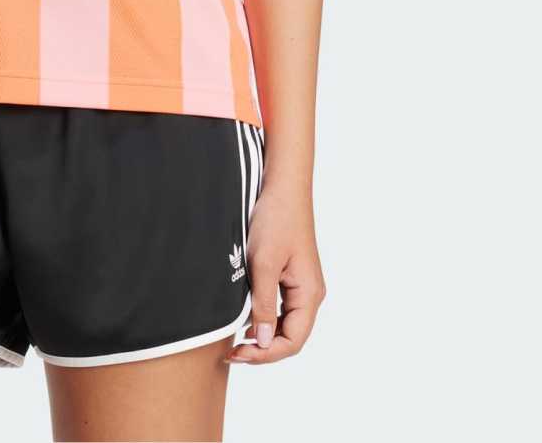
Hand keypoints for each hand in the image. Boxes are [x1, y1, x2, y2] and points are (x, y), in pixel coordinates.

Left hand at [226, 179, 325, 364]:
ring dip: (262, 335)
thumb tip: (262, 341)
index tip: (239, 353)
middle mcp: (310, 294)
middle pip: (290, 337)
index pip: (293, 341)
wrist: (282, 187)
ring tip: (235, 341)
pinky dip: (264, 318)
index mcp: (309, 294)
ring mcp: (301, 285)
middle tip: (232, 352)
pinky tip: (245, 319)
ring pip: (285, 324)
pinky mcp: (291, 276)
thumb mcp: (264, 263)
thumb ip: (264, 304)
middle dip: (262, 349)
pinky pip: (281, 308)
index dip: (266, 354)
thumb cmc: (276, 219)